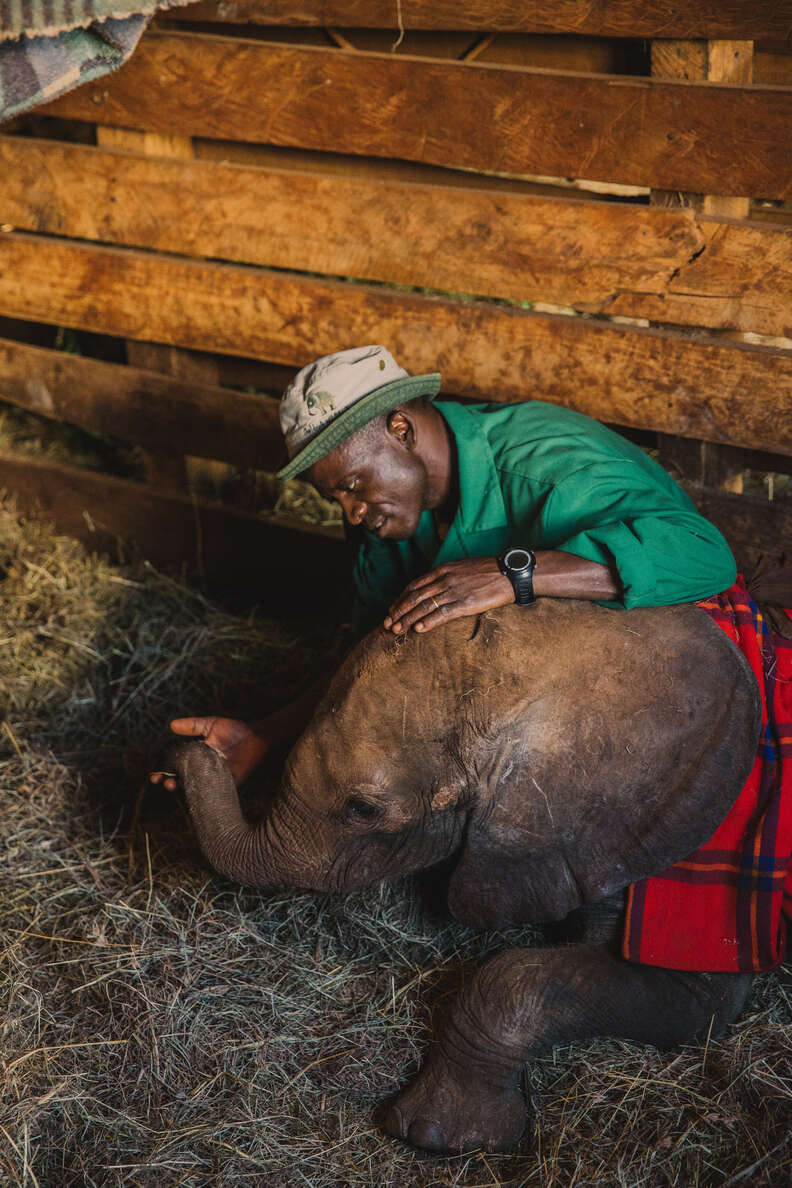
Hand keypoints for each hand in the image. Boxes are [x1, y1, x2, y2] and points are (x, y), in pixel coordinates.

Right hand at [149, 717, 266, 789]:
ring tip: (174, 785)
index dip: (164, 772)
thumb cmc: (234, 730)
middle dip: (169, 782)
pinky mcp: (227, 784)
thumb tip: (172, 725)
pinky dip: (203, 795)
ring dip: (182, 789)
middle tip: (163, 781)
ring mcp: (214, 778)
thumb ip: (193, 726)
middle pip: (181, 780)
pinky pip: (213, 793)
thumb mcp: (211, 725)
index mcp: (196, 757)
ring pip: (194, 788)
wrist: (256, 737)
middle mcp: (203, 769)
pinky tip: (194, 792)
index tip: (154, 775)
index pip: (176, 767)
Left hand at [383, 557, 512, 634]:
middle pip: (414, 597)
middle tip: (388, 624)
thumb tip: (434, 586)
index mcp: (443, 569)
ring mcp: (454, 591)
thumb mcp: (462, 566)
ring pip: (424, 606)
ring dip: (408, 619)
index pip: (415, 585)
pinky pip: (442, 614)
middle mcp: (444, 579)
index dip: (401, 598)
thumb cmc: (488, 570)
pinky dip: (428, 622)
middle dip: (399, 611)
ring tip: (397, 630)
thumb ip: (446, 575)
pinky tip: (418, 630)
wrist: (509, 573)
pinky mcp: (465, 603)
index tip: (392, 609)